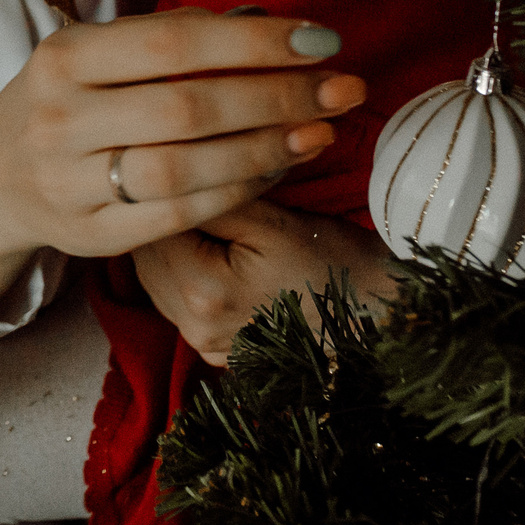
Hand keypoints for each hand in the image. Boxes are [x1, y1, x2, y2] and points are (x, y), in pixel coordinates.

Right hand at [0, 8, 365, 309]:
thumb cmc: (69, 101)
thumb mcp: (97, 54)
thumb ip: (173, 36)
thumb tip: (271, 23)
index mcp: (63, 57)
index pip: (171, 43)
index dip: (253, 42)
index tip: (322, 40)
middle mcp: (60, 119)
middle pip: (187, 107)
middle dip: (278, 96)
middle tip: (344, 87)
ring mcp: (71, 183)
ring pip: (186, 167)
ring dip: (267, 148)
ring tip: (323, 130)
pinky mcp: (91, 236)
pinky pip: (181, 214)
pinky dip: (239, 189)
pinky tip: (279, 167)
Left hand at [126, 197, 395, 365]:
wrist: (378, 311)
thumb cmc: (332, 258)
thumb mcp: (272, 217)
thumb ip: (211, 199)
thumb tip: (166, 177)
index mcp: (202, 291)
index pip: (149, 229)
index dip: (164, 195)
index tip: (185, 172)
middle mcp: (194, 327)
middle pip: (145, 259)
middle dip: (162, 223)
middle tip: (195, 191)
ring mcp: (204, 345)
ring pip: (157, 282)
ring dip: (171, 251)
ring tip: (209, 224)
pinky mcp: (216, 352)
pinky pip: (178, 306)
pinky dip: (186, 279)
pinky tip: (217, 258)